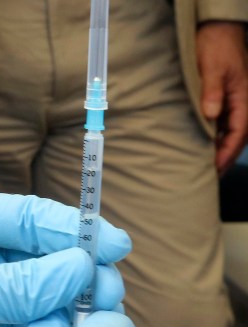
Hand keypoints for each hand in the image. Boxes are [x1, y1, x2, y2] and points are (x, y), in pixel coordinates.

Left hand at [0, 191, 130, 326]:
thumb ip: (9, 284)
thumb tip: (79, 268)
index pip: (16, 215)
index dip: (66, 227)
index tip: (110, 244)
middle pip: (33, 256)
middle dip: (73, 270)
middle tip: (110, 290)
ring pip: (34, 298)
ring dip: (68, 307)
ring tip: (104, 319)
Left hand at [196, 21, 247, 174]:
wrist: (217, 31)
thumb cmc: (216, 47)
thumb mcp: (213, 68)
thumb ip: (212, 91)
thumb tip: (211, 114)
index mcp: (243, 98)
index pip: (237, 133)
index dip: (226, 152)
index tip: (215, 168)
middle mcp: (241, 103)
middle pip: (235, 137)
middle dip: (223, 158)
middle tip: (208, 177)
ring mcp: (233, 102)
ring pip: (229, 132)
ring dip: (218, 149)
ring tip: (204, 168)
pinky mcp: (223, 99)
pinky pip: (222, 124)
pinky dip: (214, 137)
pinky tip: (201, 147)